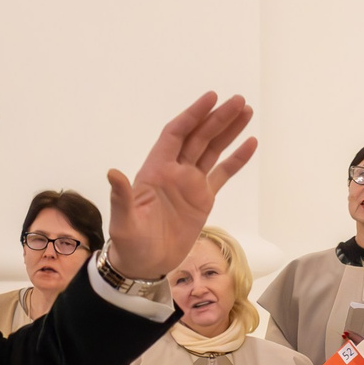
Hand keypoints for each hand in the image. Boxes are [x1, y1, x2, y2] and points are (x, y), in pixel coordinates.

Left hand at [105, 92, 259, 279]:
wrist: (144, 265)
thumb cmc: (129, 243)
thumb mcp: (124, 222)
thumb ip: (122, 197)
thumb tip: (113, 173)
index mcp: (155, 170)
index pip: (176, 134)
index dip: (193, 115)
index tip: (211, 98)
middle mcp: (174, 171)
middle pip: (199, 137)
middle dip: (218, 118)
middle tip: (239, 101)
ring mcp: (190, 183)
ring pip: (212, 150)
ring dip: (228, 131)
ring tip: (247, 112)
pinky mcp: (203, 199)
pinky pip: (222, 174)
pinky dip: (236, 159)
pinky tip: (250, 144)